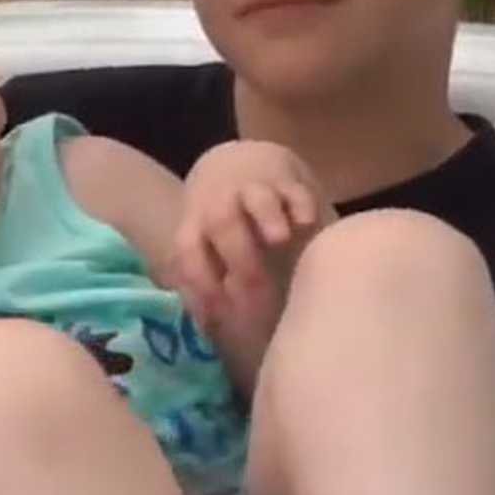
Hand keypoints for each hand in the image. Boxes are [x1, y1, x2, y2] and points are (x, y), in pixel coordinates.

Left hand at [171, 140, 326, 337]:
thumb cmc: (226, 225)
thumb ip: (208, 280)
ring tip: (279, 239)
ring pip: (255, 198)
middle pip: (221, 222)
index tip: (220, 313)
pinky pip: (294, 190)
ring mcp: (255, 190)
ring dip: (265, 218)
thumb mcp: (208, 247)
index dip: (200, 282)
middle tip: (258, 288)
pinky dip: (299, 204)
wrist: (243, 164)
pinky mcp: (288, 181)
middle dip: (239, 256)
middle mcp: (221, 205)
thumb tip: (208, 330)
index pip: (188, 253)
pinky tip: (307, 223)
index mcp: (196, 227)